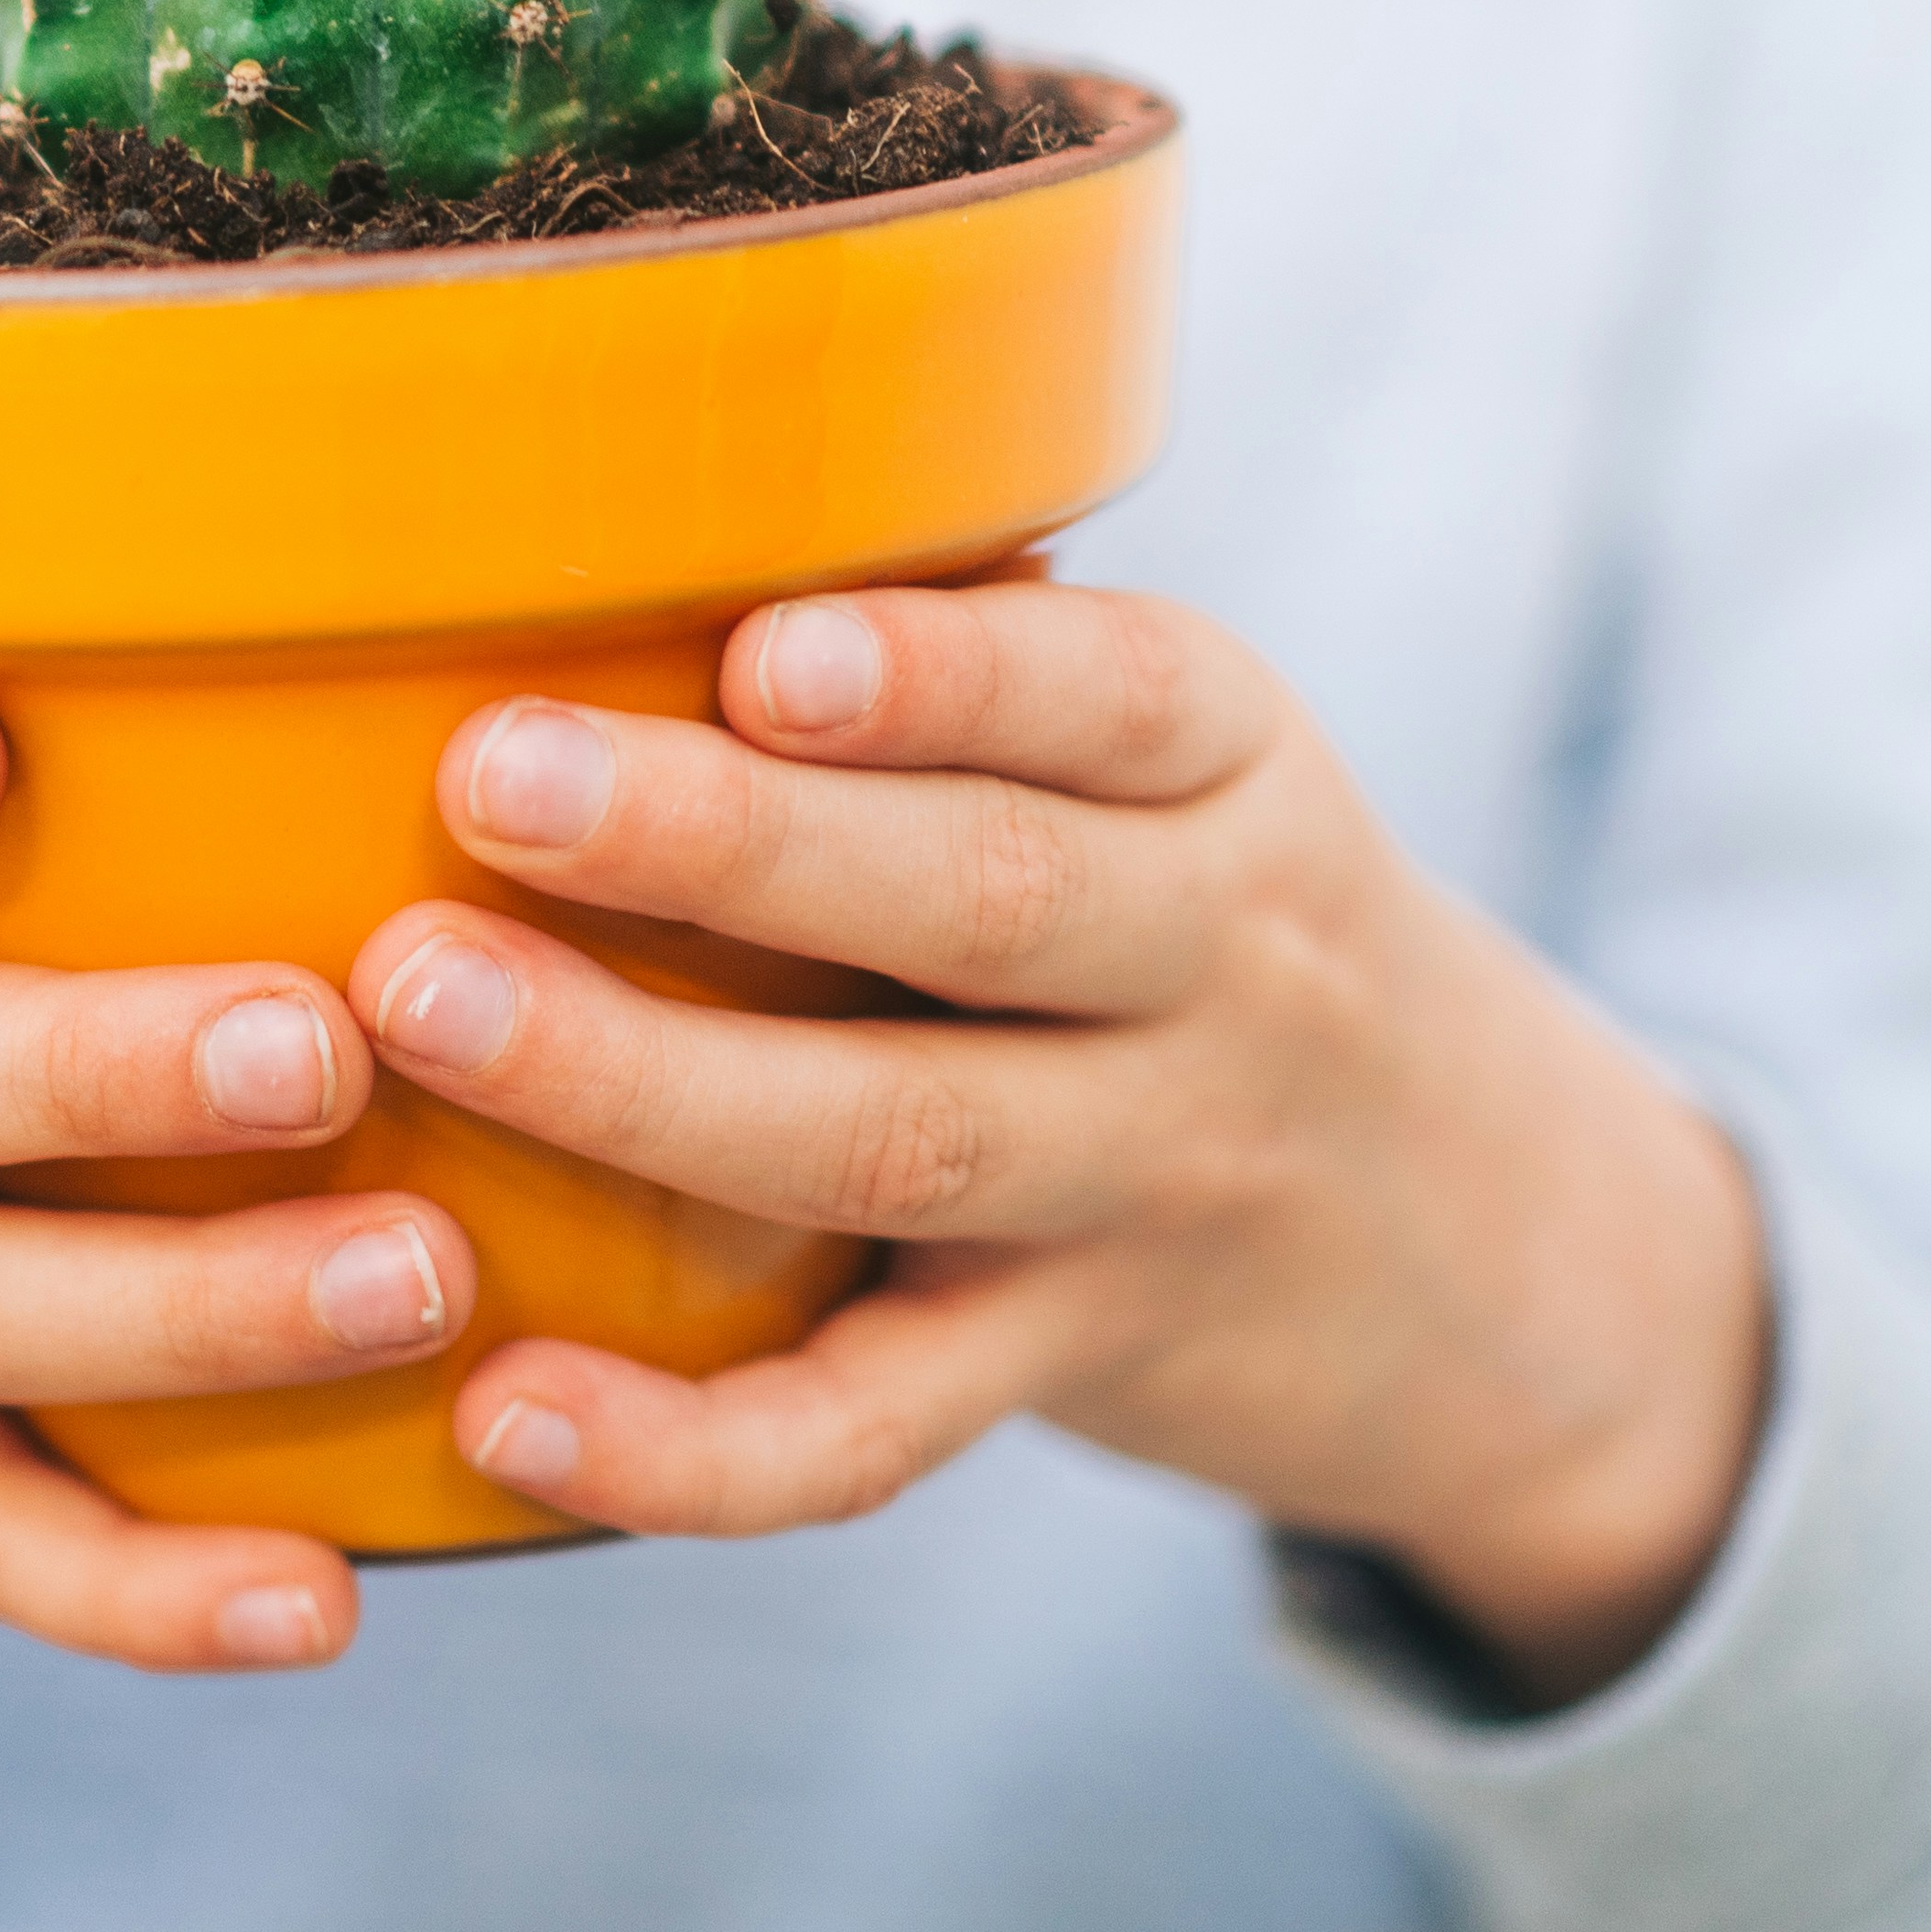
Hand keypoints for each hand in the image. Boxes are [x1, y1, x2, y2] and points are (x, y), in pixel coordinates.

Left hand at [359, 583, 1768, 1704]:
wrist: (1505, 1256)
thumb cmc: (1220, 936)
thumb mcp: (1193, 775)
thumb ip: (990, 669)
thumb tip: (644, 485)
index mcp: (1226, 769)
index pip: (1109, 693)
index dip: (934, 672)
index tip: (754, 649)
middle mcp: (1217, 963)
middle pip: (981, 900)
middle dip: (727, 842)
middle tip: (490, 780)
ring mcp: (1151, 1177)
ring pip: (902, 1142)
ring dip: (646, 1084)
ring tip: (425, 1009)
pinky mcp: (1073, 1363)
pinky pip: (877, 1423)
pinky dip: (689, 1446)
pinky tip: (506, 1411)